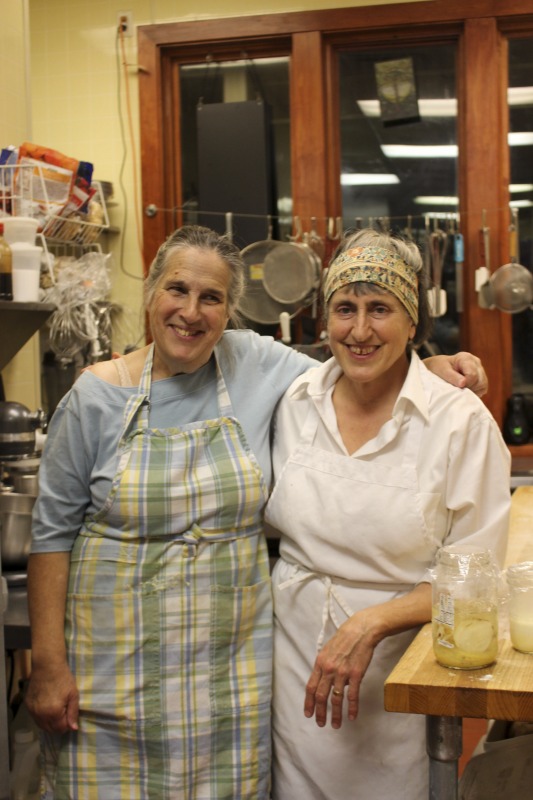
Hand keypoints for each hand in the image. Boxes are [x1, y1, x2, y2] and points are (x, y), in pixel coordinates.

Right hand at [25, 662, 78, 733]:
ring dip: (49, 722)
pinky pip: (35, 717)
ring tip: (56, 710)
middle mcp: (40, 715)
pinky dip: (41, 716)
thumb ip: (73, 713)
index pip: (60, 729)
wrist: (47, 665)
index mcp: (53, 713)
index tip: (70, 716)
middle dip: (58, 725)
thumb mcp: (73, 694)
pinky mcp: (27, 705)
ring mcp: (32, 711)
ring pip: (41, 725)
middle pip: (50, 729)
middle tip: (64, 713)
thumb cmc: (63, 678)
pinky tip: (47, 707)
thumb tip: (73, 729)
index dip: (67, 725)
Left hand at [304, 613, 376, 729]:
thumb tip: (325, 682)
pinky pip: (352, 695)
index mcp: (320, 663)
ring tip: (335, 725)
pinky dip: (352, 708)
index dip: (308, 702)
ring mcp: (342, 672)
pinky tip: (352, 716)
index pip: (311, 687)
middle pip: (321, 696)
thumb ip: (324, 666)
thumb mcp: (328, 650)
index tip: (308, 714)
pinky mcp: (356, 674)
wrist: (360, 630)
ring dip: (335, 714)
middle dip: (320, 712)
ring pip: (336, 698)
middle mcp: (329, 669)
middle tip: (320, 723)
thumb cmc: (344, 638)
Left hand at [424, 352, 487, 396]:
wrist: (439, 368)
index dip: (465, 384)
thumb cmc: (439, 367)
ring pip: (483, 385)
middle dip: (469, 388)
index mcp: (466, 358)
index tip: (455, 386)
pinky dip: (474, 392)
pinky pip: (482, 388)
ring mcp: (480, 370)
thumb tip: (463, 383)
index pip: (472, 375)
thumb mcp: (442, 371)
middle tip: (457, 388)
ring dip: (472, 391)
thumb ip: (452, 376)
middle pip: (480, 381)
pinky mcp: (481, 378)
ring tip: (460, 389)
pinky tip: (465, 390)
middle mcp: (476, 362)